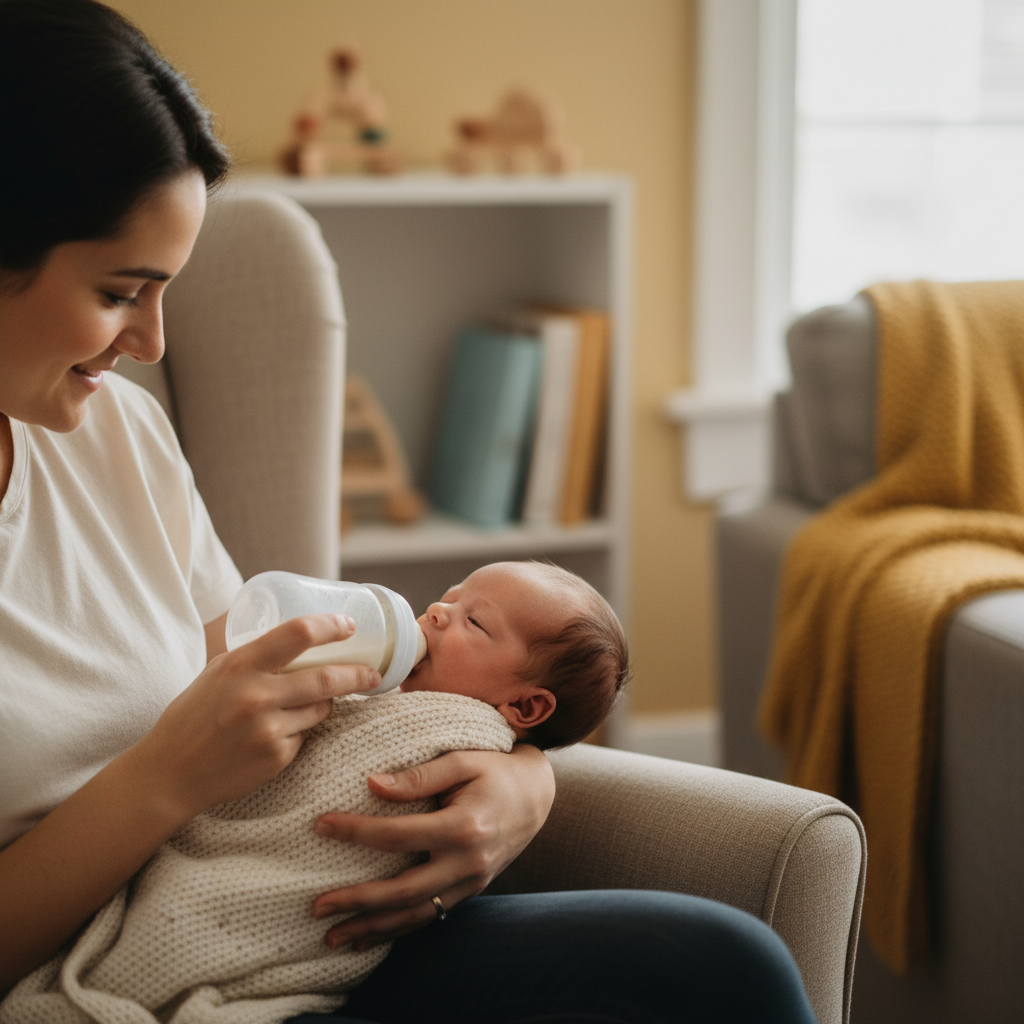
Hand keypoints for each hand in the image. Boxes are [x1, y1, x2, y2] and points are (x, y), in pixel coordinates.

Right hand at [125, 613, 380, 822]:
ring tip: (314, 701)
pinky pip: (306, 735)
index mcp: (240, 665)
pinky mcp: (276, 757)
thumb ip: (257, 657)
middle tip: (373, 673)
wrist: (168, 774)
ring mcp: (268, 730)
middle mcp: (256, 696)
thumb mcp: (218, 672)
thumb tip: (304, 638)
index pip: (298, 633)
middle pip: (327, 677)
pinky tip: (279, 732)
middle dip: (358, 674)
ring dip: (326, 702)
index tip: (349, 626)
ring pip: (321, 708)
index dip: (331, 626)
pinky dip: (302, 729)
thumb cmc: (193, 716)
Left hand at [310, 743, 554, 950]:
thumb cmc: (496, 770)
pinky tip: (368, 936)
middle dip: (357, 900)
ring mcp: (471, 882)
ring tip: (332, 937)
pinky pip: (430, 916)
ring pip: (416, 914)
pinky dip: (397, 929)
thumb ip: (419, 775)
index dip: (356, 832)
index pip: (397, 835)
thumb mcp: (462, 760)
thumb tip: (372, 784)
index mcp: (463, 827)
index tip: (321, 826)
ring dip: (373, 928)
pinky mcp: (470, 890)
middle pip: (403, 890)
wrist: (538, 795)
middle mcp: (467, 862)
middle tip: (317, 906)